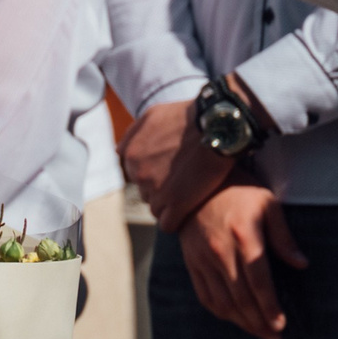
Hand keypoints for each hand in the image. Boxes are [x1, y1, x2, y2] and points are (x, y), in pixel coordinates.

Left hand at [119, 97, 231, 231]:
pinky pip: (168, 224)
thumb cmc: (189, 116)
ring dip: (170, 205)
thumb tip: (119, 151)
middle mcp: (139, 174)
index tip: (172, 170)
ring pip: (156, 209)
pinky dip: (177, 220)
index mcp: (131, 154)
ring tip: (189, 194)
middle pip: (146, 193)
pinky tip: (189, 210)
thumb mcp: (153, 115)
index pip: (136, 175)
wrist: (218, 124)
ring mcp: (156, 191)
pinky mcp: (176, 204)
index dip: (155, 174)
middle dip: (162, 189)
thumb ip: (133, 134)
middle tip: (184, 181)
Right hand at [178, 179, 306, 338]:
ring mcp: (202, 259)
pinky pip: (205, 295)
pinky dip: (221, 312)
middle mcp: (221, 251)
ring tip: (259, 334)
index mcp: (244, 236)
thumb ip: (284, 237)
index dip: (269, 307)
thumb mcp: (268, 204)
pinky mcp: (191, 263)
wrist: (195, 184)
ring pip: (223, 301)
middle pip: (241, 297)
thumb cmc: (239, 191)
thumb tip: (302, 265)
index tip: (280, 325)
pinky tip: (235, 320)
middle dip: (259, 323)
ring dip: (242, 322)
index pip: (258, 281)